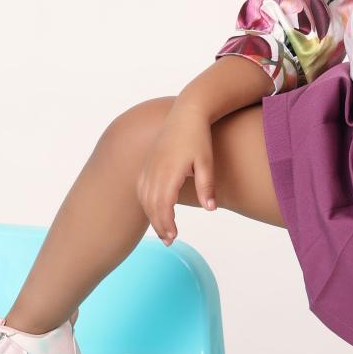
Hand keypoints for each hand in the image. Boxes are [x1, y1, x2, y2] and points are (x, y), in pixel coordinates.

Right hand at [136, 100, 217, 245]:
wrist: (187, 112)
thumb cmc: (198, 136)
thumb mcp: (207, 161)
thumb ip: (207, 186)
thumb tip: (211, 209)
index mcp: (169, 171)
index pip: (163, 204)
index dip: (166, 223)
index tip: (174, 237)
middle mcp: (154, 169)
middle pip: (151, 205)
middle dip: (159, 225)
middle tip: (169, 241)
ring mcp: (148, 165)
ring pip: (144, 198)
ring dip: (151, 216)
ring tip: (163, 231)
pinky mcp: (148, 162)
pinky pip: (141, 188)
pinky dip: (145, 203)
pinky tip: (153, 210)